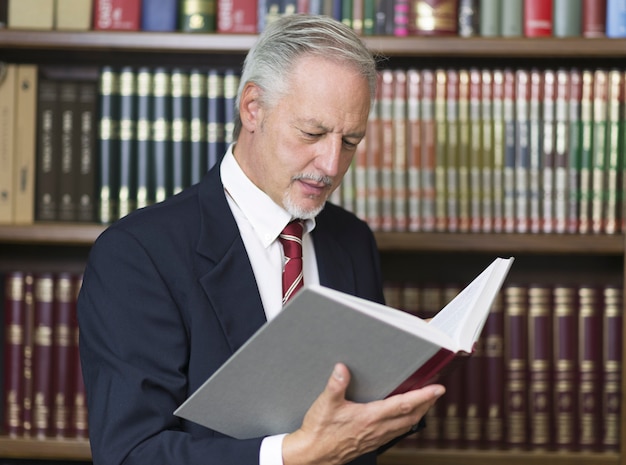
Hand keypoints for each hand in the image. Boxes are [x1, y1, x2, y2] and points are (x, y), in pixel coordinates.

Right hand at [282, 363, 444, 464]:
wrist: (313, 455)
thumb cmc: (319, 432)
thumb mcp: (325, 404)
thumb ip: (336, 385)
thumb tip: (342, 368)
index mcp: (370, 417)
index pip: (404, 405)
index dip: (423, 396)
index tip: (437, 389)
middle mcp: (377, 429)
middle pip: (411, 417)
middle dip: (427, 404)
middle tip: (436, 392)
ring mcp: (376, 438)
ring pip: (406, 426)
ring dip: (418, 414)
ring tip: (425, 403)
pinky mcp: (371, 443)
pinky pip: (396, 432)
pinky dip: (406, 423)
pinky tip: (403, 419)